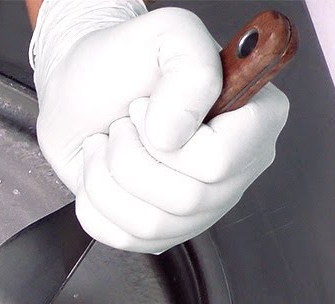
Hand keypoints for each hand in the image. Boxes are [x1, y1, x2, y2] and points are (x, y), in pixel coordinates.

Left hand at [30, 1, 288, 252]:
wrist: (79, 88)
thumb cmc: (123, 60)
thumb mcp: (165, 34)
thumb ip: (190, 69)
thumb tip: (176, 134)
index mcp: (256, 118)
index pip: (219, 161)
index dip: (169, 141)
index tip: (145, 108)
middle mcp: (238, 167)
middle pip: (185, 199)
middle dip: (130, 157)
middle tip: (122, 125)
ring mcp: (203, 205)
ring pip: (152, 224)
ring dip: (108, 178)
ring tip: (108, 143)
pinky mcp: (163, 229)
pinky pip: (123, 239)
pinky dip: (94, 202)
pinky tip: (100, 171)